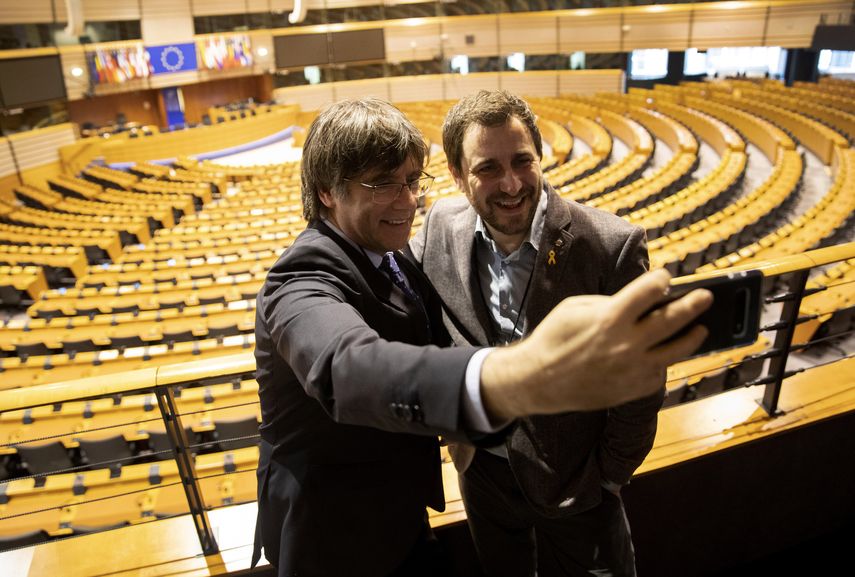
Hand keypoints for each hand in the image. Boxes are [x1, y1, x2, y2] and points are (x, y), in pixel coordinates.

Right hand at [480, 268, 711, 418]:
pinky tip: (665, 353)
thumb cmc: (555, 337)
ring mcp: (633, 369)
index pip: (649, 291)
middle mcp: (627, 344)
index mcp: (611, 317)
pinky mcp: (632, 389)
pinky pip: (658, 372)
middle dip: (693, 304)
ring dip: (692, 337)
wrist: (539, 379)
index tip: (665, 277)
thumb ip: (610, 303)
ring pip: (676, 351)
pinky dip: (663, 361)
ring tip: (700, 328)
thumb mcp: (577, 308)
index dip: (661, 280)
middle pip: (672, 319)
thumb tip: (639, 303)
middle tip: (707, 296)